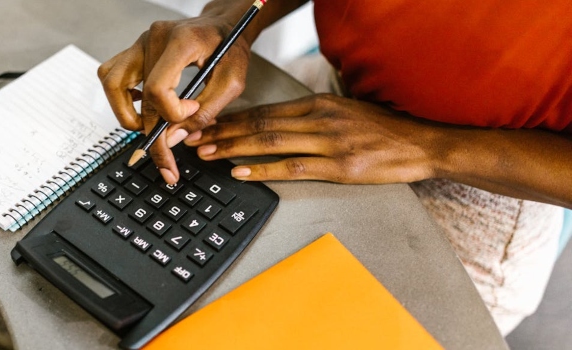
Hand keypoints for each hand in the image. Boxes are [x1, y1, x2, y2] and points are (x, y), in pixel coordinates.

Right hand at [97, 16, 251, 183]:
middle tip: (166, 163)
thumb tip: (173, 140)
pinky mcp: (134, 49)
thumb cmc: (230, 48)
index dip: (171, 113)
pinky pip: (111, 75)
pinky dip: (121, 97)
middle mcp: (154, 38)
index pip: (158, 88)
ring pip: (112, 84)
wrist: (224, 25)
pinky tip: (142, 106)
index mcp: (181, 42)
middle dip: (153, 135)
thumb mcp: (231, 82)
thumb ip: (204, 113)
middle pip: (139, 96)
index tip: (190, 113)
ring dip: (126, 115)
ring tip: (148, 131)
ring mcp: (140, 42)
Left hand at [183, 94, 442, 183]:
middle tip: (194, 138)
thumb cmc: (382, 130)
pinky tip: (241, 172)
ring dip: (234, 148)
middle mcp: (320, 119)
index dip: (232, 118)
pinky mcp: (340, 167)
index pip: (265, 110)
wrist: (421, 144)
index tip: (208, 124)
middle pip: (261, 124)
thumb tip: (277, 123)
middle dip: (223, 131)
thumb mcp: (345, 111)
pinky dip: (263, 169)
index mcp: (319, 104)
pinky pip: (294, 167)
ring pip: (271, 142)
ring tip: (207, 153)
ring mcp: (329, 142)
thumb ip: (312, 115)